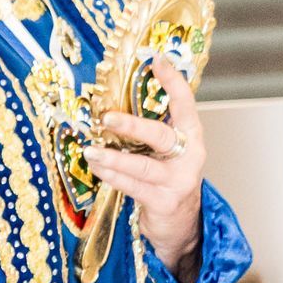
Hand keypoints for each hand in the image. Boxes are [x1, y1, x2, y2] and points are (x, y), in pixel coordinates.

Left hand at [88, 56, 205, 282]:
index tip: (156, 60)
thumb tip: (115, 98)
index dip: (173, 81)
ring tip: (91, 150)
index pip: (185, 103)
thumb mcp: (168, 149)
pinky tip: (97, 168)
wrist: (182, 222)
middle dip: (132, 126)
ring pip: (143, 166)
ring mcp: (178, 181)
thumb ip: (152, 127)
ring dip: (114, 158)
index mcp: (191, 136)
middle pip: (161, 136)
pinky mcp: (164, 202)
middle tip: (106, 118)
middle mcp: (189, 156)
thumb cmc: (169, 177)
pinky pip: (133, 187)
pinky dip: (113, 177)